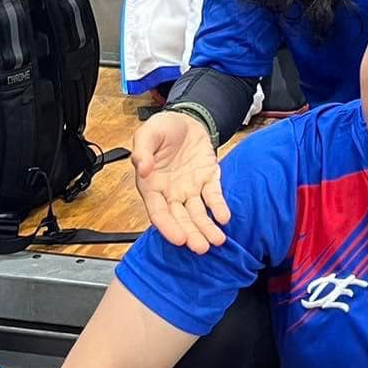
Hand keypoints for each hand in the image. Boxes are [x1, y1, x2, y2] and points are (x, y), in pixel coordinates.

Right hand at [131, 110, 228, 253]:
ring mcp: (191, 187)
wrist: (185, 119)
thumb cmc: (162, 129)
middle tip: (201, 248)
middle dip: (191, 234)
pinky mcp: (208, 178)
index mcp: (152, 186)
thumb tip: (142, 167)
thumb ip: (142, 150)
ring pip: (198, 212)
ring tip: (217, 241)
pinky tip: (224, 217)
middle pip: (180, 219)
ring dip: (206, 227)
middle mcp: (171, 193)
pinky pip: (214, 195)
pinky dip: (219, 206)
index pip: (158, 212)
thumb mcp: (148, 133)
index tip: (178, 239)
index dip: (168, 227)